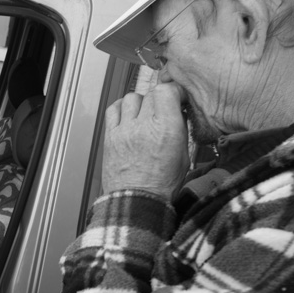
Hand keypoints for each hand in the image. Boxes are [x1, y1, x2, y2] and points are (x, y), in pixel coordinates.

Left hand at [102, 83, 189, 200]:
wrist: (136, 202)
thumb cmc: (161, 184)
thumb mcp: (184, 156)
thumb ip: (180, 130)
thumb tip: (177, 113)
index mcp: (166, 129)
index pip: (166, 90)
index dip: (173, 91)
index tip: (176, 97)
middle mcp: (144, 126)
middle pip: (150, 94)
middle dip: (159, 100)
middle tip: (162, 111)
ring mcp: (124, 130)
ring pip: (132, 98)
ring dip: (140, 103)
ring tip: (144, 115)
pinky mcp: (110, 136)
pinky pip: (113, 109)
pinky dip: (121, 108)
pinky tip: (127, 116)